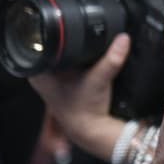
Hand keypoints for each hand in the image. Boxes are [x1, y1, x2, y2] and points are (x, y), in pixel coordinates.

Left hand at [30, 33, 129, 160]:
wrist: (91, 131)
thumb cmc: (86, 109)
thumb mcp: (100, 79)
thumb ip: (113, 58)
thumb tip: (123, 38)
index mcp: (39, 73)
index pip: (43, 44)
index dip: (57, 36)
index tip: (70, 32)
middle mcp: (40, 77)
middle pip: (52, 49)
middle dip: (67, 44)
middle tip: (82, 41)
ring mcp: (49, 82)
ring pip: (59, 58)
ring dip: (71, 54)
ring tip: (84, 53)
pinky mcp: (60, 86)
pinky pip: (65, 67)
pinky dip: (75, 64)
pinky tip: (86, 63)